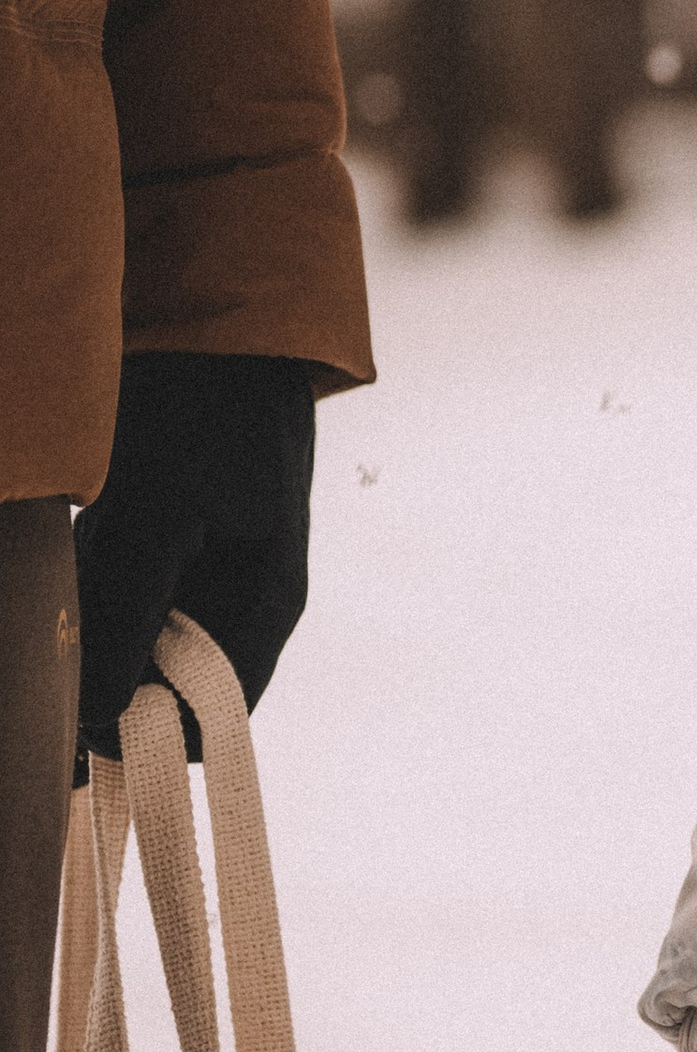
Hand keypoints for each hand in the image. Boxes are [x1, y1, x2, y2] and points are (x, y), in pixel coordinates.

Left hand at [73, 351, 314, 756]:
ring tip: (94, 547)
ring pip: (138, 640)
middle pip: (170, 684)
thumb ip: (126, 616)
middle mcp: (242, 600)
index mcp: (267, 603)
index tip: (83, 720)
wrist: (216, 319)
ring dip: (97, 621)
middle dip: (112, 669)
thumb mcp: (156, 512)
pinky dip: (93, 584)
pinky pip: (125, 596)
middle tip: (75, 619)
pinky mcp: (172, 547)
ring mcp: (207, 572)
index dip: (147, 732)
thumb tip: (96, 720)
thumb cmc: (205, 408)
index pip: (215, 718)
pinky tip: (90, 534)